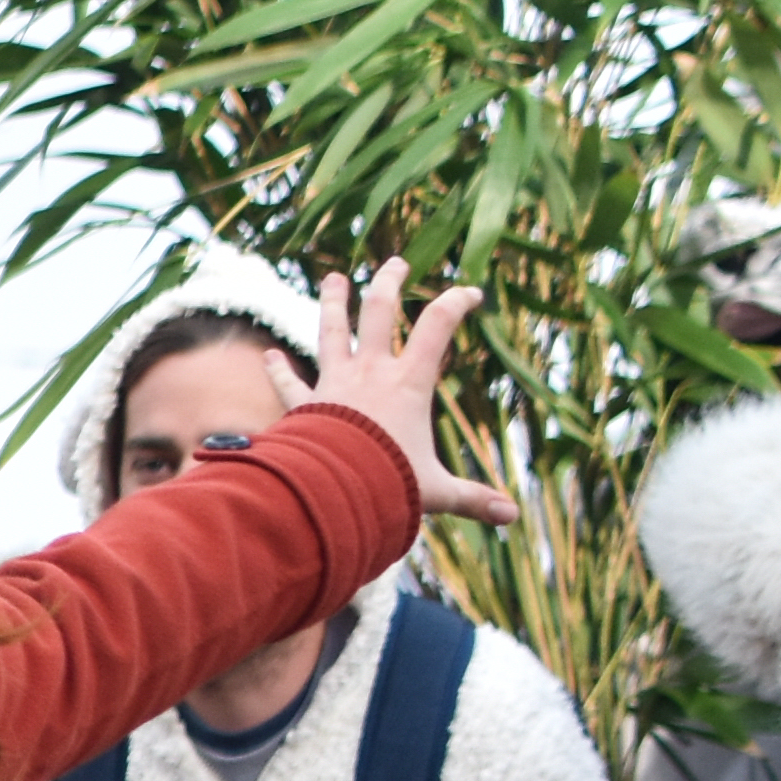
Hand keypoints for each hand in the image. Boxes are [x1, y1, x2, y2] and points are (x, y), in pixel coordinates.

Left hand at [295, 257, 516, 528]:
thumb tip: (511, 517)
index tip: (471, 292)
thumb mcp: (436, 492)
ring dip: (331, 304)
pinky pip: (289, 384)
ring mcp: (333, 385)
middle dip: (388, 284)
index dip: (457, 302)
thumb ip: (472, 500)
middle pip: (379, 313)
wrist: (328, 490)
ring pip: (330, 333)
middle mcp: (369, 374)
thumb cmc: (385, 485)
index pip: (439, 325)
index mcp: (408, 383)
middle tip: (395, 263)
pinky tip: (269, 357)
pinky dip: (280, 371)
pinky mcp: (303, 406)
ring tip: (332, 278)